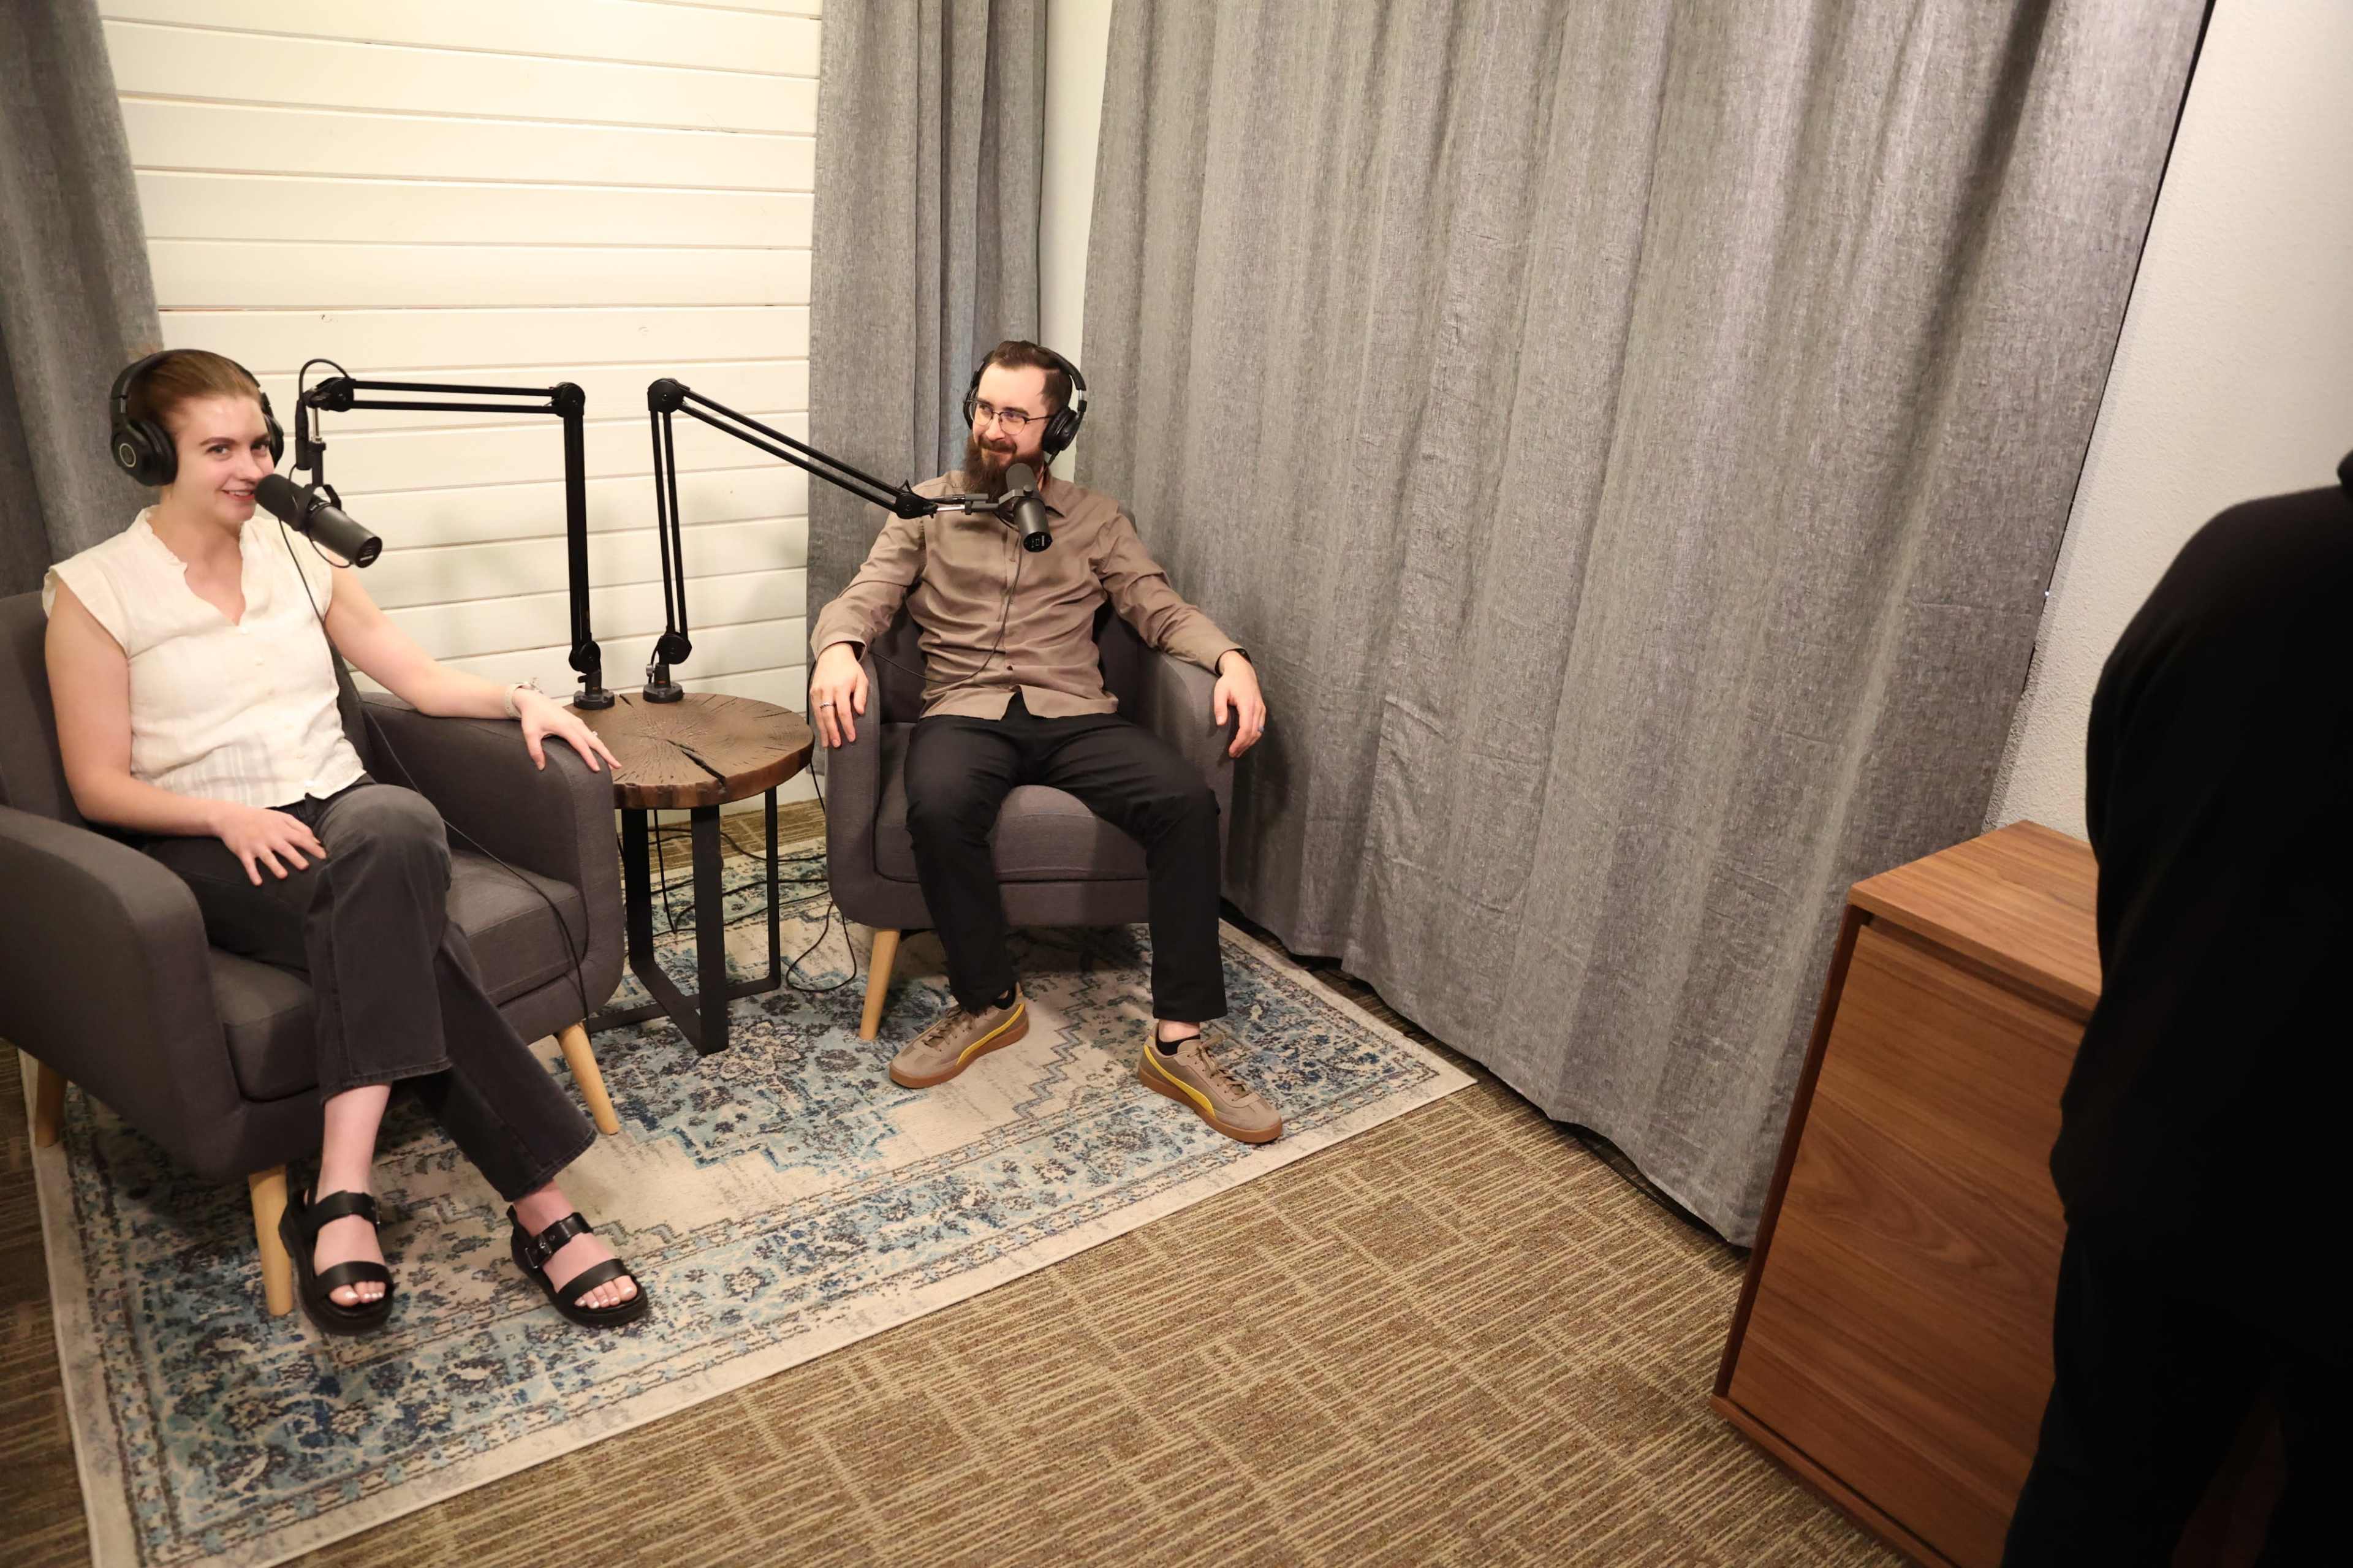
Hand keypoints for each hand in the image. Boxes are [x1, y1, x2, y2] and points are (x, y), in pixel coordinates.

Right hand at [213, 803, 327, 884]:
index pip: (300, 838)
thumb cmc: (261, 818)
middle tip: (305, 867)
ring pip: (267, 857)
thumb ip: (300, 827)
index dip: (312, 847)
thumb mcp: (281, 817)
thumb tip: (316, 840)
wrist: (232, 817)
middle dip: (295, 858)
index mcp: (281, 829)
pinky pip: (248, 864)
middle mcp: (269, 837)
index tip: (324, 856)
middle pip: (285, 848)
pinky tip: (258, 883)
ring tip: (283, 875)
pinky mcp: (243, 851)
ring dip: (275, 866)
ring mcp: (256, 845)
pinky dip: (252, 873)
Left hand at [516, 691, 620, 771]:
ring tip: (612, 762)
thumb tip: (541, 766)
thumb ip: (535, 751)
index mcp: (566, 727)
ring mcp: (578, 723)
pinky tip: (600, 751)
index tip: (597, 769)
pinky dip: (598, 744)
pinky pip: (591, 735)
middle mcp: (576, 724)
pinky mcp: (577, 723)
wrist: (534, 700)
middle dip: (607, 754)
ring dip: (604, 750)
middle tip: (616, 766)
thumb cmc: (532, 715)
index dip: (590, 758)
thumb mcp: (530, 733)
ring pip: (595, 738)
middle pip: (596, 741)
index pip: (582, 745)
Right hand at [809, 643, 869, 747]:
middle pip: (828, 716)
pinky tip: (822, 731)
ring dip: (823, 731)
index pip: (844, 712)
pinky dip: (818, 722)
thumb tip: (860, 712)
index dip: (847, 726)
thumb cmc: (849, 668)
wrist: (833, 654)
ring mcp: (817, 691)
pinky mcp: (812, 692)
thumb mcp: (861, 679)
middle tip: (837, 745)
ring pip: (819, 715)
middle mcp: (827, 690)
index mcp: (841, 688)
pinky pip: (815, 710)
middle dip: (833, 732)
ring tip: (827, 744)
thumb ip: (861, 696)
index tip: (852, 737)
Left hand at [1212, 651, 1266, 757]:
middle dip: (1244, 746)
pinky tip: (1246, 741)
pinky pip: (1260, 727)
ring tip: (1239, 751)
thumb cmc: (1229, 681)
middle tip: (1233, 754)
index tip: (1231, 750)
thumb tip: (1220, 724)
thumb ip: (1219, 707)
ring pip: (1259, 732)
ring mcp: (1261, 709)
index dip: (1239, 742)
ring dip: (1249, 743)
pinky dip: (1254, 736)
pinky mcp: (1262, 709)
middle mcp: (1257, 708)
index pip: (1246, 729)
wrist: (1242, 670)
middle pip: (1254, 733)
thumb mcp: (1220, 691)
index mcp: (1247, 704)